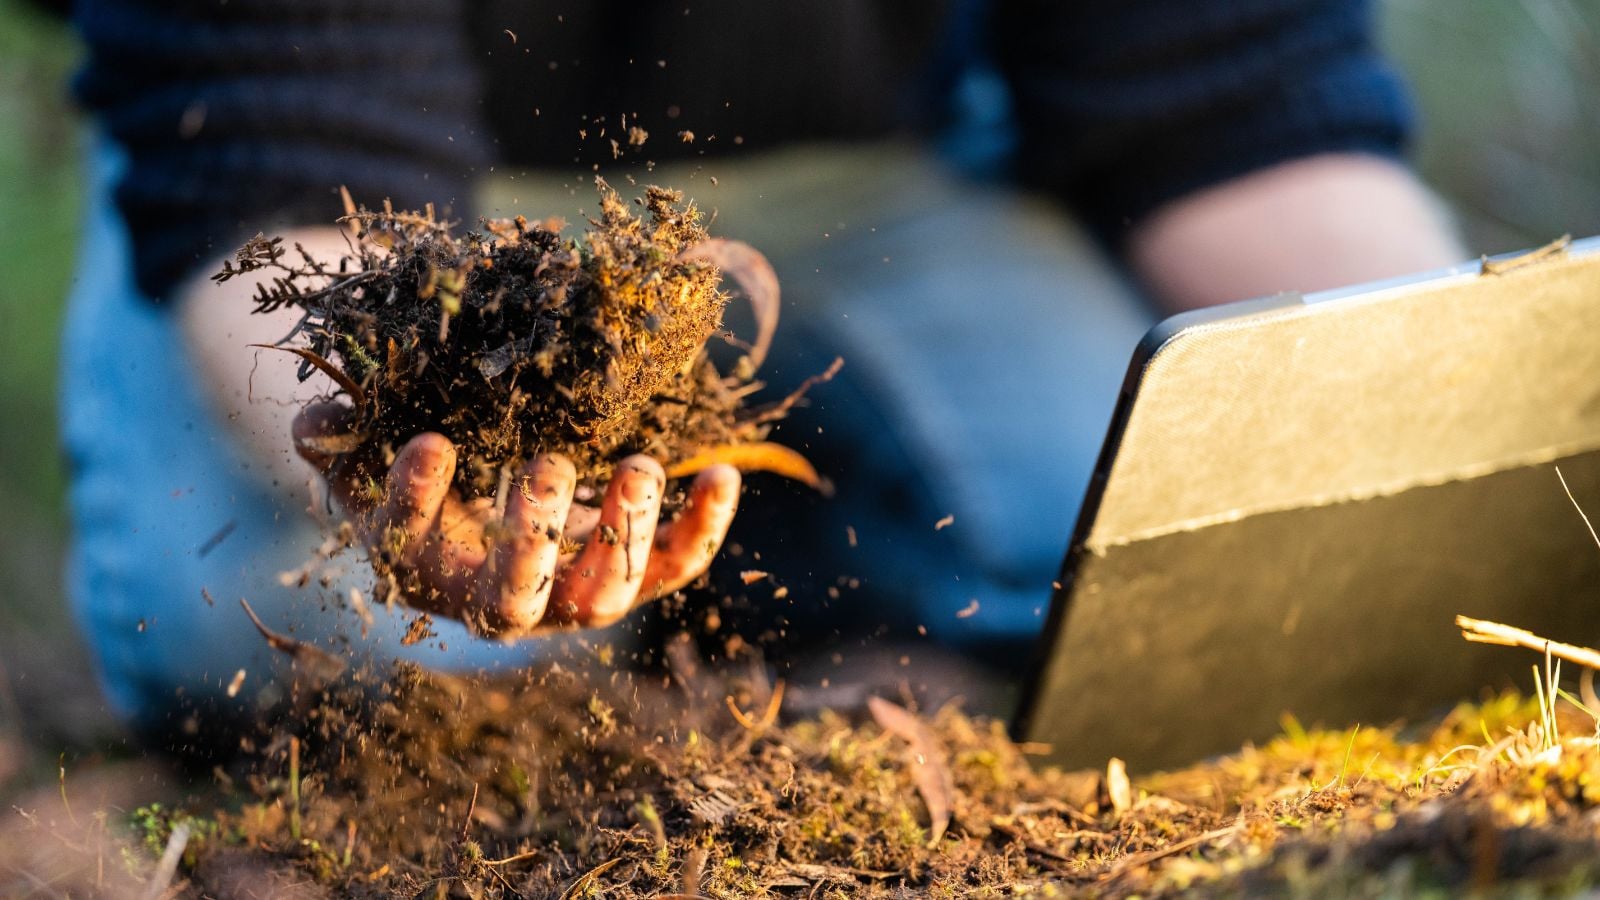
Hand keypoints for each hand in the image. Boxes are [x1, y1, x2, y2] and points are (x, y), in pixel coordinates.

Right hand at [292, 404, 740, 636]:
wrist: (492, 511)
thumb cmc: (425, 483)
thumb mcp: (372, 459)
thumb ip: (339, 443)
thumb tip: (311, 426)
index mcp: (426, 570)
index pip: (412, 544)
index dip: (415, 499)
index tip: (430, 441)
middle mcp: (500, 601)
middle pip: (516, 598)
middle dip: (530, 537)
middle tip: (543, 462)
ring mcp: (573, 595)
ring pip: (604, 594)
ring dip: (625, 532)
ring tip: (638, 465)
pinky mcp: (633, 576)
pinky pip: (673, 569)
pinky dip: (701, 530)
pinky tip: (721, 475)